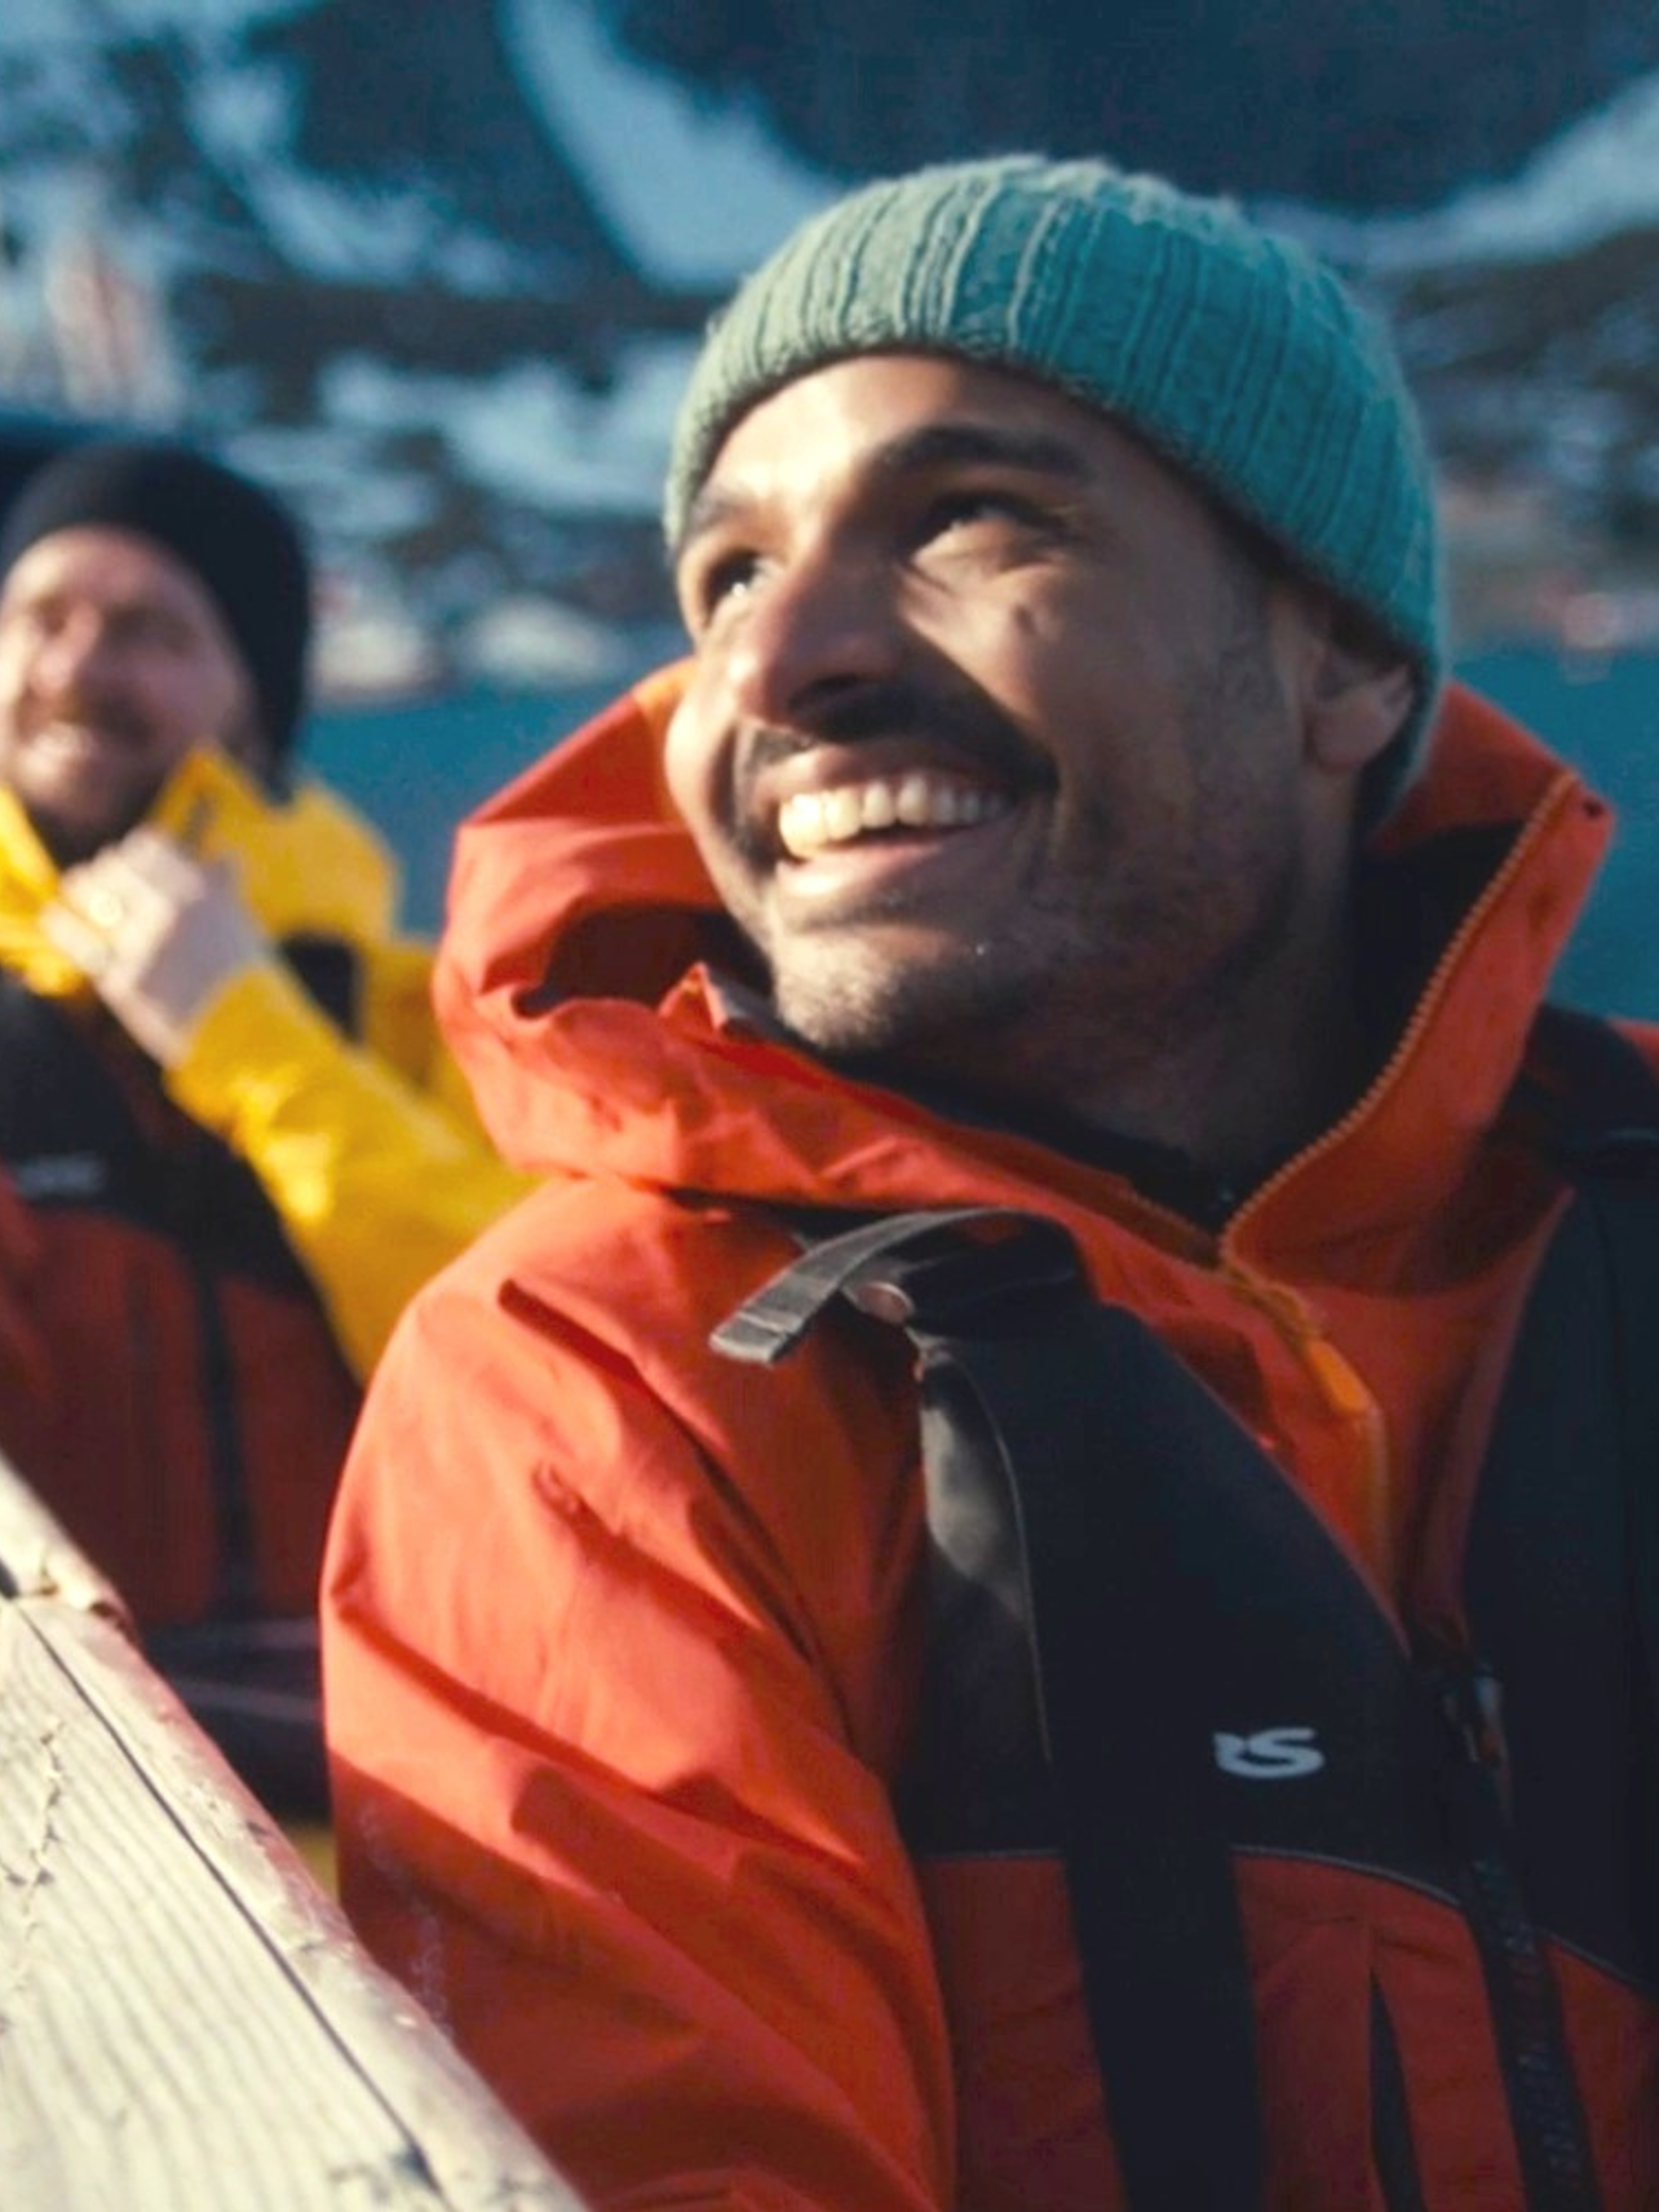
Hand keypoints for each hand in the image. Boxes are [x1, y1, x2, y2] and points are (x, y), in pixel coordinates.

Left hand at [42, 827, 268, 1066]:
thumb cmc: (251, 982)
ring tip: (75, 887)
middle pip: (116, 867)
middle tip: (101, 874)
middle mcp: (170, 911)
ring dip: (81, 887)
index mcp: (202, 891)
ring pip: (92, 896)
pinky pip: (83, 945)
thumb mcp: (243, 927)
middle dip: (108, 870)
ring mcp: (144, 946)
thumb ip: (224, 890)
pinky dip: (65, 928)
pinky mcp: (124, 982)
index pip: (150, 846)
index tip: (132, 857)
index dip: (137, 851)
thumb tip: (223, 856)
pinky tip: (55, 919)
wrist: (248, 1038)